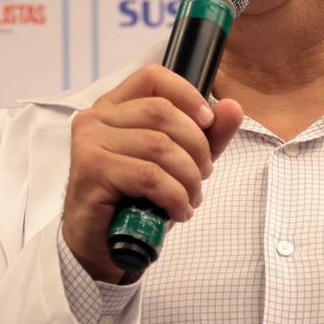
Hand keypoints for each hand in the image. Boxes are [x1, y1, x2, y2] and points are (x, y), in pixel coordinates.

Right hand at [61, 64, 242, 282]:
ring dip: (188, 178)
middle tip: (203, 177)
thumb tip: (232, 108)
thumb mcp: (181, 162)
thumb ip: (208, 135)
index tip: (207, 124)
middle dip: (196, 147)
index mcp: (115, 107)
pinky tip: (178, 212)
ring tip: (190, 199)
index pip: (153, 77)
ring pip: (159, 146)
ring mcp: (90, 141)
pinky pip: (149, 175)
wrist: (102, 245)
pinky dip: (174, 196)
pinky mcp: (91, 169)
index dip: (187, 95)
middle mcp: (97, 117)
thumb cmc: (137, 200)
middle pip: (162, 113)